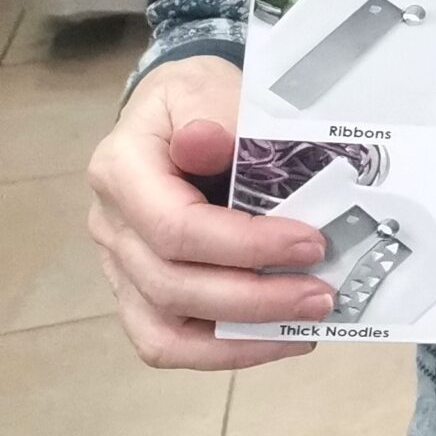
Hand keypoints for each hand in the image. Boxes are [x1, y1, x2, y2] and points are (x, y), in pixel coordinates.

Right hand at [88, 56, 332, 368]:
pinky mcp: (141, 291)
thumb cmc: (197, 100)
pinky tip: (279, 340)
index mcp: (121, 171)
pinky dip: (224, 350)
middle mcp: (112, 226)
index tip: (311, 244)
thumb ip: (212, 113)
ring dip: (240, 338)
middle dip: (255, 299)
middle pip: (171, 286)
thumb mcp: (207, 84)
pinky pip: (169, 341)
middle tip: (323, 295)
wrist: (179, 111)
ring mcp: (122, 266)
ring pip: (163, 330)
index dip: (246, 246)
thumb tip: (209, 141)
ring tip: (306, 328)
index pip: (176, 227)